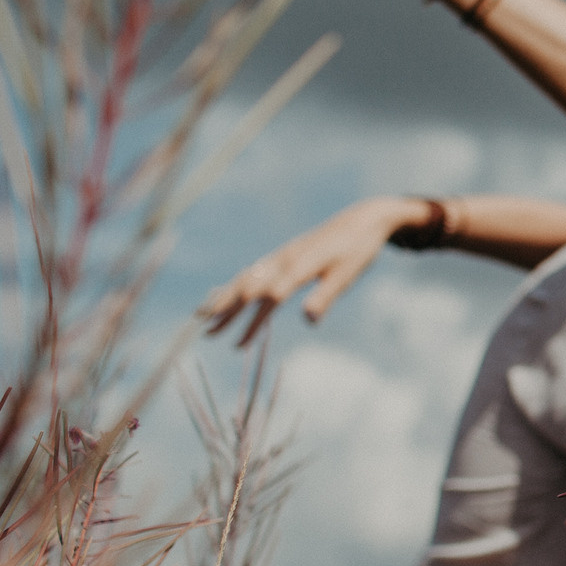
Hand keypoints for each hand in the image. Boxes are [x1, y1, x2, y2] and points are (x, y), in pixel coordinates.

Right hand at [198, 196, 418, 346]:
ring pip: (244, 279)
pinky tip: (225, 297)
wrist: (362, 219)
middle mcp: (283, 259)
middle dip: (227, 312)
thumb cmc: (357, 250)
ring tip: (203, 319)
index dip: (254, 323)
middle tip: (208, 336)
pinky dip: (233, 286)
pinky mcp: (282, 256)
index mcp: (299, 265)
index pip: (270, 297)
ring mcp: (280, 256)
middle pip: (248, 287)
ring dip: (223, 300)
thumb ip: (325, 296)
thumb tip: (307, 321)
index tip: (238, 346)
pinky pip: (251, 272)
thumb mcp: (347, 274)